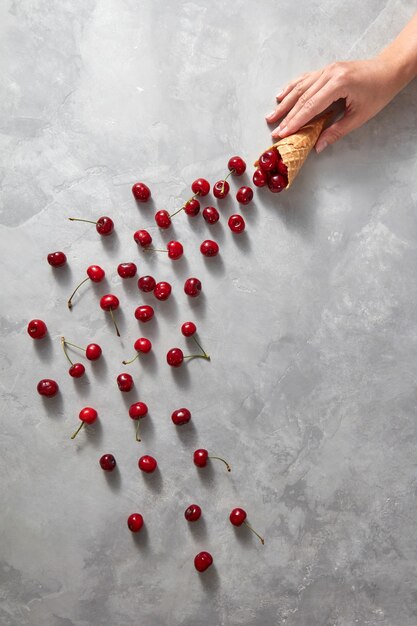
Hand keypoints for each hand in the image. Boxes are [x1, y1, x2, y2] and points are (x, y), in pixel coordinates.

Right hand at [265, 59, 402, 152]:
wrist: (388, 70)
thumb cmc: (378, 93)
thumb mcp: (359, 117)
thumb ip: (336, 131)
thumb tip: (318, 146)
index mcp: (338, 84)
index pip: (310, 106)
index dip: (295, 122)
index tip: (283, 134)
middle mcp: (329, 73)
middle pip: (302, 98)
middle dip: (287, 116)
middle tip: (275, 131)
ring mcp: (327, 69)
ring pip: (300, 87)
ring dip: (285, 103)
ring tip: (271, 116)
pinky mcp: (326, 69)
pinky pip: (305, 79)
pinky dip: (292, 88)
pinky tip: (281, 96)